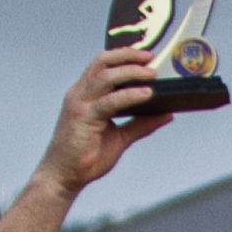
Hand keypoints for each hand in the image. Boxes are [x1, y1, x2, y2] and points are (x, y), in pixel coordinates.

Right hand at [38, 48, 170, 193]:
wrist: (64, 176)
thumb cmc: (87, 157)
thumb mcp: (120, 137)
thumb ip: (141, 124)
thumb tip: (166, 113)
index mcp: (85, 94)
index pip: (102, 65)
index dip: (123, 56)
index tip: (145, 56)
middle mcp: (80, 94)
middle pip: (102, 62)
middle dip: (127, 56)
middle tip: (150, 58)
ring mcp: (80, 104)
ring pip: (105, 76)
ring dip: (130, 71)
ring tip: (151, 74)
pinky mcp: (83, 118)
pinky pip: (109, 102)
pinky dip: (129, 96)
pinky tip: (146, 94)